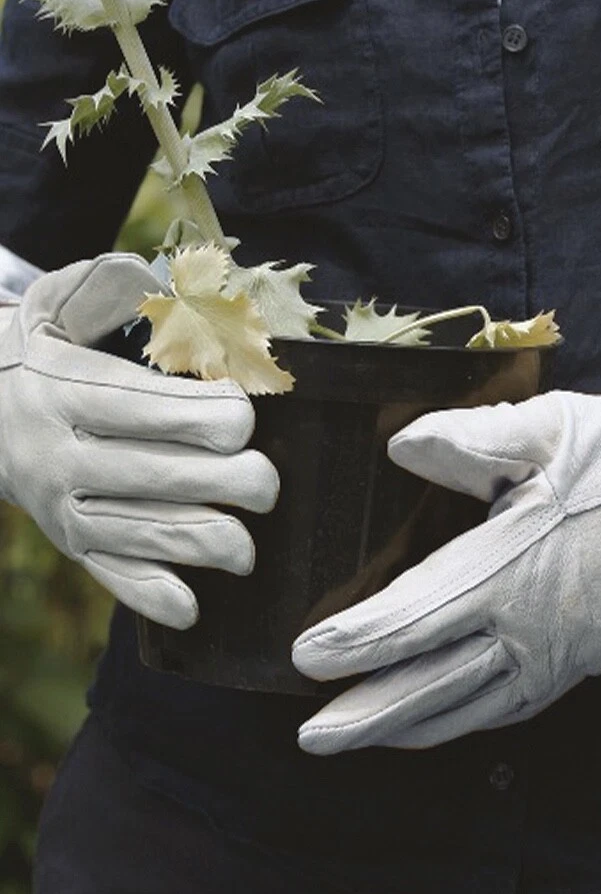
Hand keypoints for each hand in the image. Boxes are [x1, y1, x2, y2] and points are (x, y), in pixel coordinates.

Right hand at [0, 253, 278, 627]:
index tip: (244, 413)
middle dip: (225, 483)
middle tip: (265, 483)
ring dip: (205, 546)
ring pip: (142, 533)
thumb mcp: (61, 303)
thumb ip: (111, 288)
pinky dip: (150, 595)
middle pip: (157, 476)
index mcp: (65, 391)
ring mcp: (63, 507)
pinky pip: (109, 575)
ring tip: (247, 550)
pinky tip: (191, 608)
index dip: (207, 413)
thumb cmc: (43, 348)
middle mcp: (60, 455)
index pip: (144, 408)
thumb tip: (165, 285)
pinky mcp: (69, 542)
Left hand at [292, 389, 600, 753]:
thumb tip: (398, 445)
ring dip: (407, 728)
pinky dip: (463, 722)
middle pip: (433, 683)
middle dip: (367, 712)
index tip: (307, 655)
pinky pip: (511, 708)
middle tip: (311, 736)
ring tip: (359, 740)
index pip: (416, 615)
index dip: (358, 640)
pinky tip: (437, 722)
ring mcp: (560, 653)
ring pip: (470, 707)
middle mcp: (531, 624)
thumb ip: (472, 440)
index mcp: (513, 564)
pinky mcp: (583, 662)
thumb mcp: (550, 428)